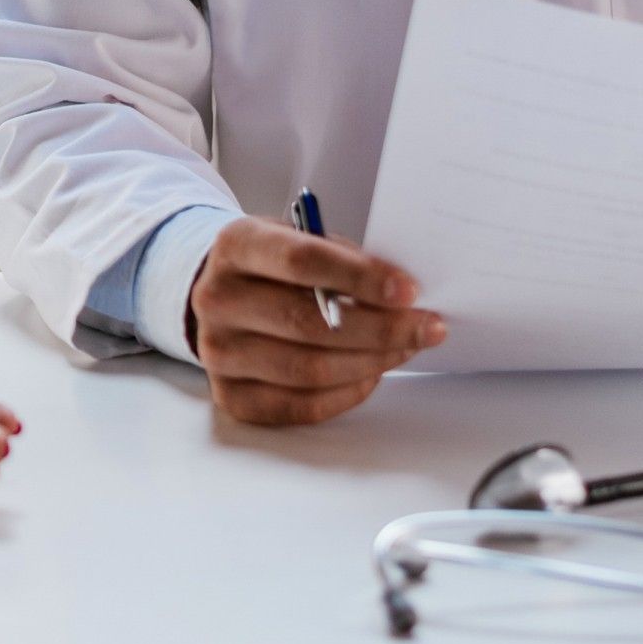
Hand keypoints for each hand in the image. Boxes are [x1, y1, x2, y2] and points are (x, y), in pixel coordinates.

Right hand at [185, 217, 442, 425]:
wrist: (220, 292)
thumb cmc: (272, 265)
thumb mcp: (299, 237)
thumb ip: (342, 259)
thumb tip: (402, 294)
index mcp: (235, 246)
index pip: (301, 261)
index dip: (361, 277)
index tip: (407, 290)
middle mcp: (218, 300)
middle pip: (309, 323)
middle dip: (381, 328)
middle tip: (425, 326)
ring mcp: (219, 353)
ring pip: (310, 369)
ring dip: (372, 362)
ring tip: (404, 347)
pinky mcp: (231, 396)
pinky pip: (302, 405)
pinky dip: (348, 392)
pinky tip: (371, 373)